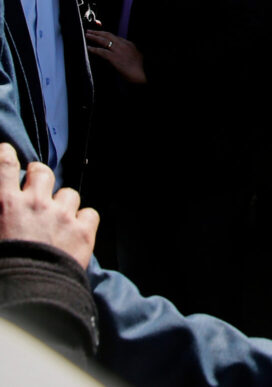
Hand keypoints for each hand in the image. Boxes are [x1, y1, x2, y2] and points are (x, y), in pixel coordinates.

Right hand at [0, 145, 98, 268]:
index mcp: (5, 204)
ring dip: (63, 202)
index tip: (7, 151)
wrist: (28, 292)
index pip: (4, 167)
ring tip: (58, 216)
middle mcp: (35, 203)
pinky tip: (77, 230)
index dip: (6, 155)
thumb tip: (5, 209)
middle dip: (40, 175)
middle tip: (37, 183)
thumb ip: (1, 212)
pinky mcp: (83, 230)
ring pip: (69, 194)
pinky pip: (89, 214)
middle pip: (43, 173)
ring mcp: (62, 215)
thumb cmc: (4, 267)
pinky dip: (83, 220)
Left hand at [86, 30, 146, 83]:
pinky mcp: (114, 57)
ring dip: (94, 37)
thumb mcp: (136, 56)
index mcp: (129, 44)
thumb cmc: (140, 68)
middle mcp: (123, 45)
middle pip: (108, 35)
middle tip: (90, 30)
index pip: (115, 36)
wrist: (143, 74)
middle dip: (98, 32)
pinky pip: (101, 51)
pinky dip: (93, 49)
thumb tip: (119, 53)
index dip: (106, 34)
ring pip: (103, 41)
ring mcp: (118, 50)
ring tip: (87, 35)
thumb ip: (127, 52)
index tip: (100, 33)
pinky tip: (88, 48)